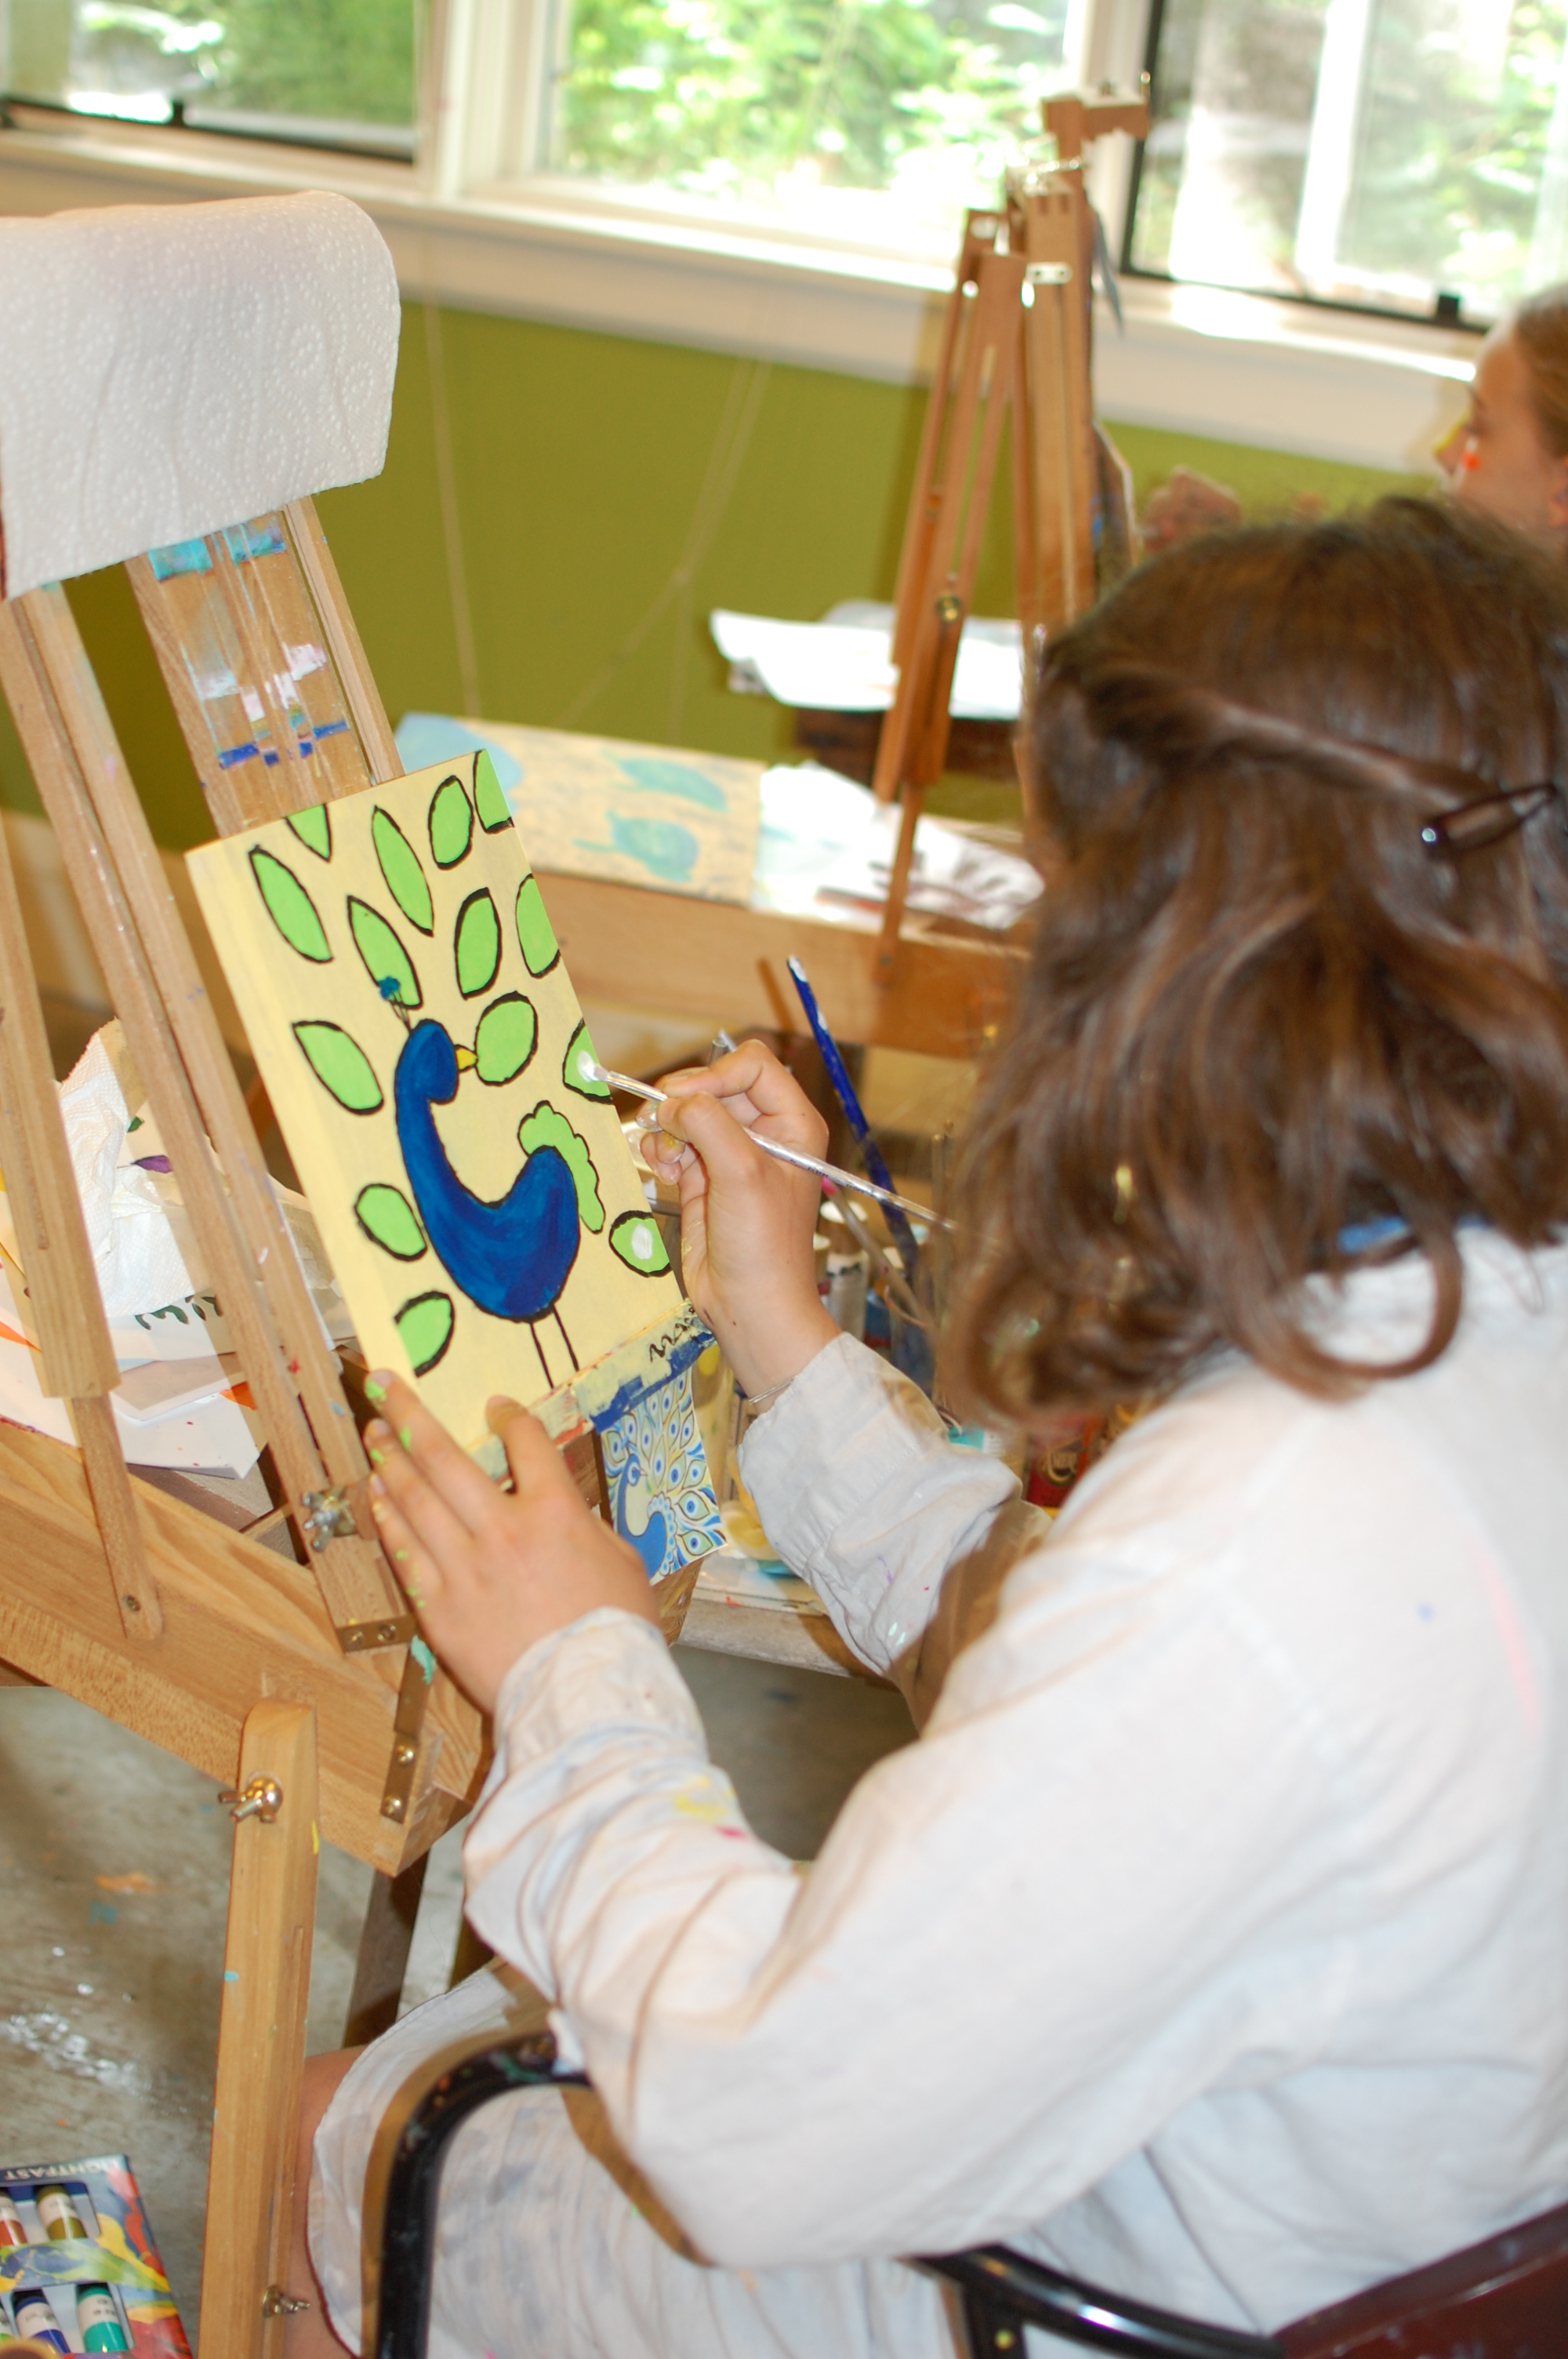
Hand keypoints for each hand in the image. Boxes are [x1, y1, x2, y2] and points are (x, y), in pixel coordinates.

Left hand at [363, 1373, 655, 1713]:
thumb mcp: (621, 1560)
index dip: (510, 1417)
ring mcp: (464, 1568)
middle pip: (445, 1458)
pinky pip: (405, 1553)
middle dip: (411, 1414)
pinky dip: (389, 1518)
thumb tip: (561, 1505)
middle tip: (384, 1384)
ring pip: (415, 1500)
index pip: (526, 1443)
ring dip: (390, 1460)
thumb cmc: (615, 1631)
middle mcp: (501, 1529)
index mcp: (555, 1512)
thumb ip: (584, 1524)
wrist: (584, 1698)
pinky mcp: (439, 1607)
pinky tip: (377, 1493)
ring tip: (375, 1431)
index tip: (495, 1405)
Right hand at [639, 1039, 838, 1399]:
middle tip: (658, 1121)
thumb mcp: (742, 1173)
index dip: (715, 1075)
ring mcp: (732, 1154)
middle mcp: (765, 1133)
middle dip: (683, 1101)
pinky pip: (674, 1142)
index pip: (751, 1066)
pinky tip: (664, 1172)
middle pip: (714, 1085)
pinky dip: (661, 1150)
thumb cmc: (765, 1245)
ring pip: (688, 1113)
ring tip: (666, 1158)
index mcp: (793, 1123)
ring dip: (667, 1128)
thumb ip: (709, 1123)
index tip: (685, 1101)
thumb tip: (671, 1103)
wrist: (750, 1304)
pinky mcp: (703, 1177)